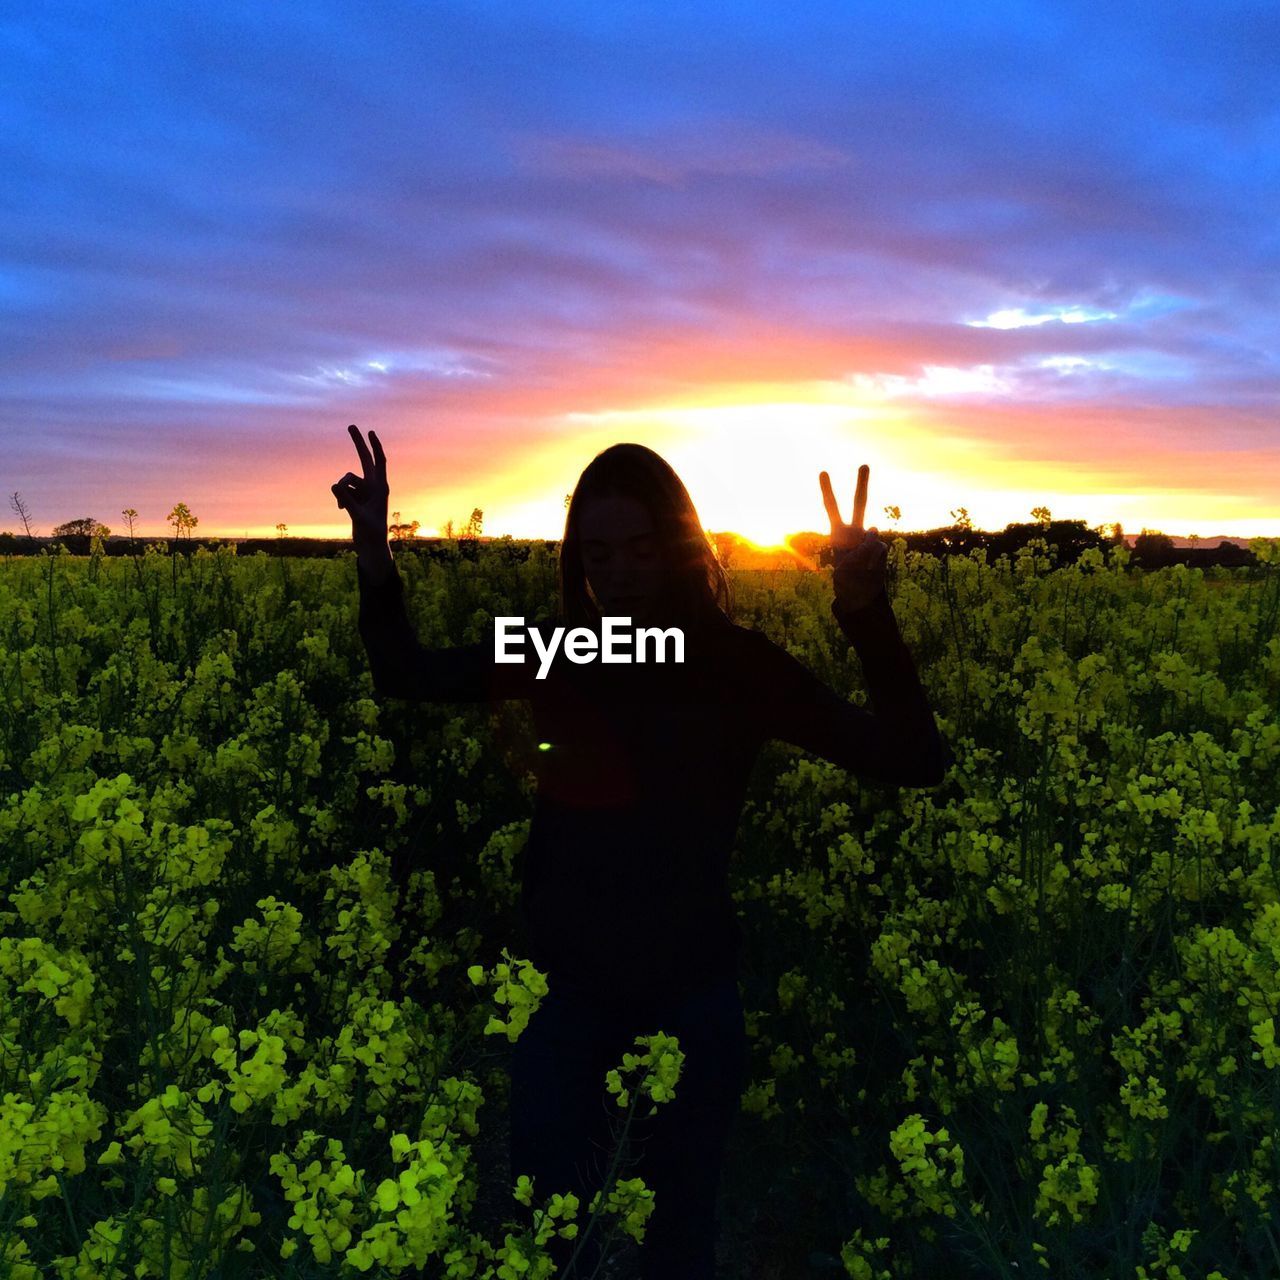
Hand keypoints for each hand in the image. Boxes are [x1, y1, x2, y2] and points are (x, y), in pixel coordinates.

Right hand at [332, 424, 388, 547]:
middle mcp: (373, 486)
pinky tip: (343, 510)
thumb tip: (334, 484)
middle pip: (364, 459)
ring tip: (344, 508)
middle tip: (351, 425)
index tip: (370, 432)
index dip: (375, 447)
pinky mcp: (355, 496)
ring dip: (342, 492)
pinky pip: (341, 490)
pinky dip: (340, 498)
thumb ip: (347, 500)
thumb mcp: (358, 516)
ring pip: (346, 480)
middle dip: (358, 443)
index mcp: (381, 488)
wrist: (370, 545)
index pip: (379, 462)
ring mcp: (363, 490)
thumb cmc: (371, 532)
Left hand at [819, 463, 887, 611]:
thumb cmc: (847, 580)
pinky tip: (870, 570)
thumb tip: (875, 529)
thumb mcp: (846, 569)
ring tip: (859, 570)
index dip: (827, 491)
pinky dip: (873, 563)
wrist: (862, 594)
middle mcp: (855, 531)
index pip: (832, 509)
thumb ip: (861, 549)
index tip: (823, 471)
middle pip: (860, 504)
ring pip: (872, 536)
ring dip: (865, 556)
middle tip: (864, 464)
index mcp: (839, 534)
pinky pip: (879, 551)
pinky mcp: (881, 547)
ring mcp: (870, 538)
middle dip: (862, 484)